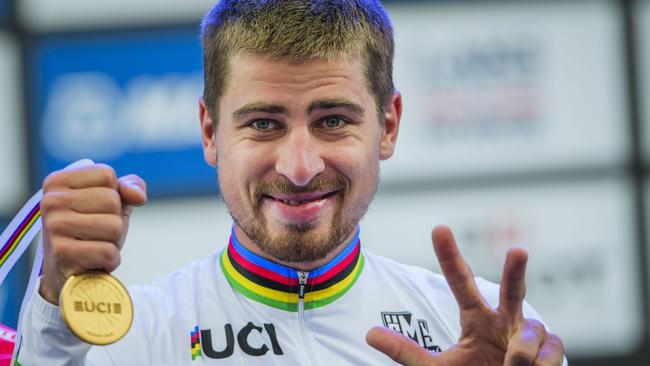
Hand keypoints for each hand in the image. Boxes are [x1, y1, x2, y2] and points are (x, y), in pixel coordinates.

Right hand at [38, 163, 146, 304]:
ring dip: (114, 241)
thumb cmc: (91, 231)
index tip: (95, 210)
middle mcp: (51, 201)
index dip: (114, 195)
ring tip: (95, 245)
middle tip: (97, 233)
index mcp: (57, 182)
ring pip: (114, 226)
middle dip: (115, 220)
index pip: (106, 174)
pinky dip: (110, 259)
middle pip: (112, 200)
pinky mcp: (62, 252)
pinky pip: (108, 251)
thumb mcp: (111, 203)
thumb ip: (128, 187)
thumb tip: (137, 195)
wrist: (67, 273)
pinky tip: (94, 261)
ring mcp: (54, 226)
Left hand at [366, 225, 563, 365]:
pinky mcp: (551, 351)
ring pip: (531, 330)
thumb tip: (369, 333)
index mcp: (475, 317)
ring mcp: (528, 334)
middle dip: (515, 271)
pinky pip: (551, 350)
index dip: (450, 256)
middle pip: (510, 289)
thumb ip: (405, 352)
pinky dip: (542, 364)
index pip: (460, 282)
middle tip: (518, 251)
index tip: (438, 228)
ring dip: (521, 351)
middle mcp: (503, 319)